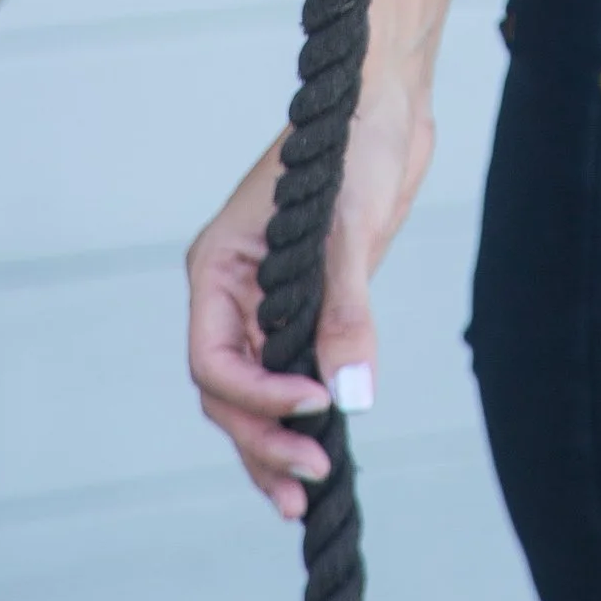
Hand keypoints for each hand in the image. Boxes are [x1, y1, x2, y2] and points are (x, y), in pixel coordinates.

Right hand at [187, 44, 436, 517]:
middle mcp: (233, 292)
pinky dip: (297, 420)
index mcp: (220, 266)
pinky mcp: (306, 309)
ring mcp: (266, 304)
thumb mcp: (348, 224)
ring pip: (250, 396)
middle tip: (313, 480)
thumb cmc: (353, 140)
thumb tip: (349, 396)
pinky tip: (318, 457)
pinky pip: (288, 377)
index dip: (256, 395)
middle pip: (226, 392)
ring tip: (305, 498)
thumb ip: (344, 309)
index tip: (313, 407)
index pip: (212, 358)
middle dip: (263, 439)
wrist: (388, 101)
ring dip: (273, 446)